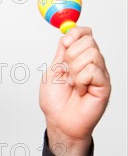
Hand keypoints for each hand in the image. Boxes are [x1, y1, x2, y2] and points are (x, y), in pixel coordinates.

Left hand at [39, 26, 110, 155]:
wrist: (60, 122)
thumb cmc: (55, 102)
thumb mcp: (52, 72)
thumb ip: (61, 53)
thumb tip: (67, 35)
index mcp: (78, 58)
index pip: (84, 33)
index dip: (75, 33)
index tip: (65, 43)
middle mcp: (92, 63)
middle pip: (88, 40)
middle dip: (71, 56)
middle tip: (67, 73)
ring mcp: (100, 73)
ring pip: (91, 54)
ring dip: (75, 70)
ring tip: (73, 84)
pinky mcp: (104, 84)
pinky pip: (93, 70)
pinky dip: (81, 80)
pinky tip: (80, 90)